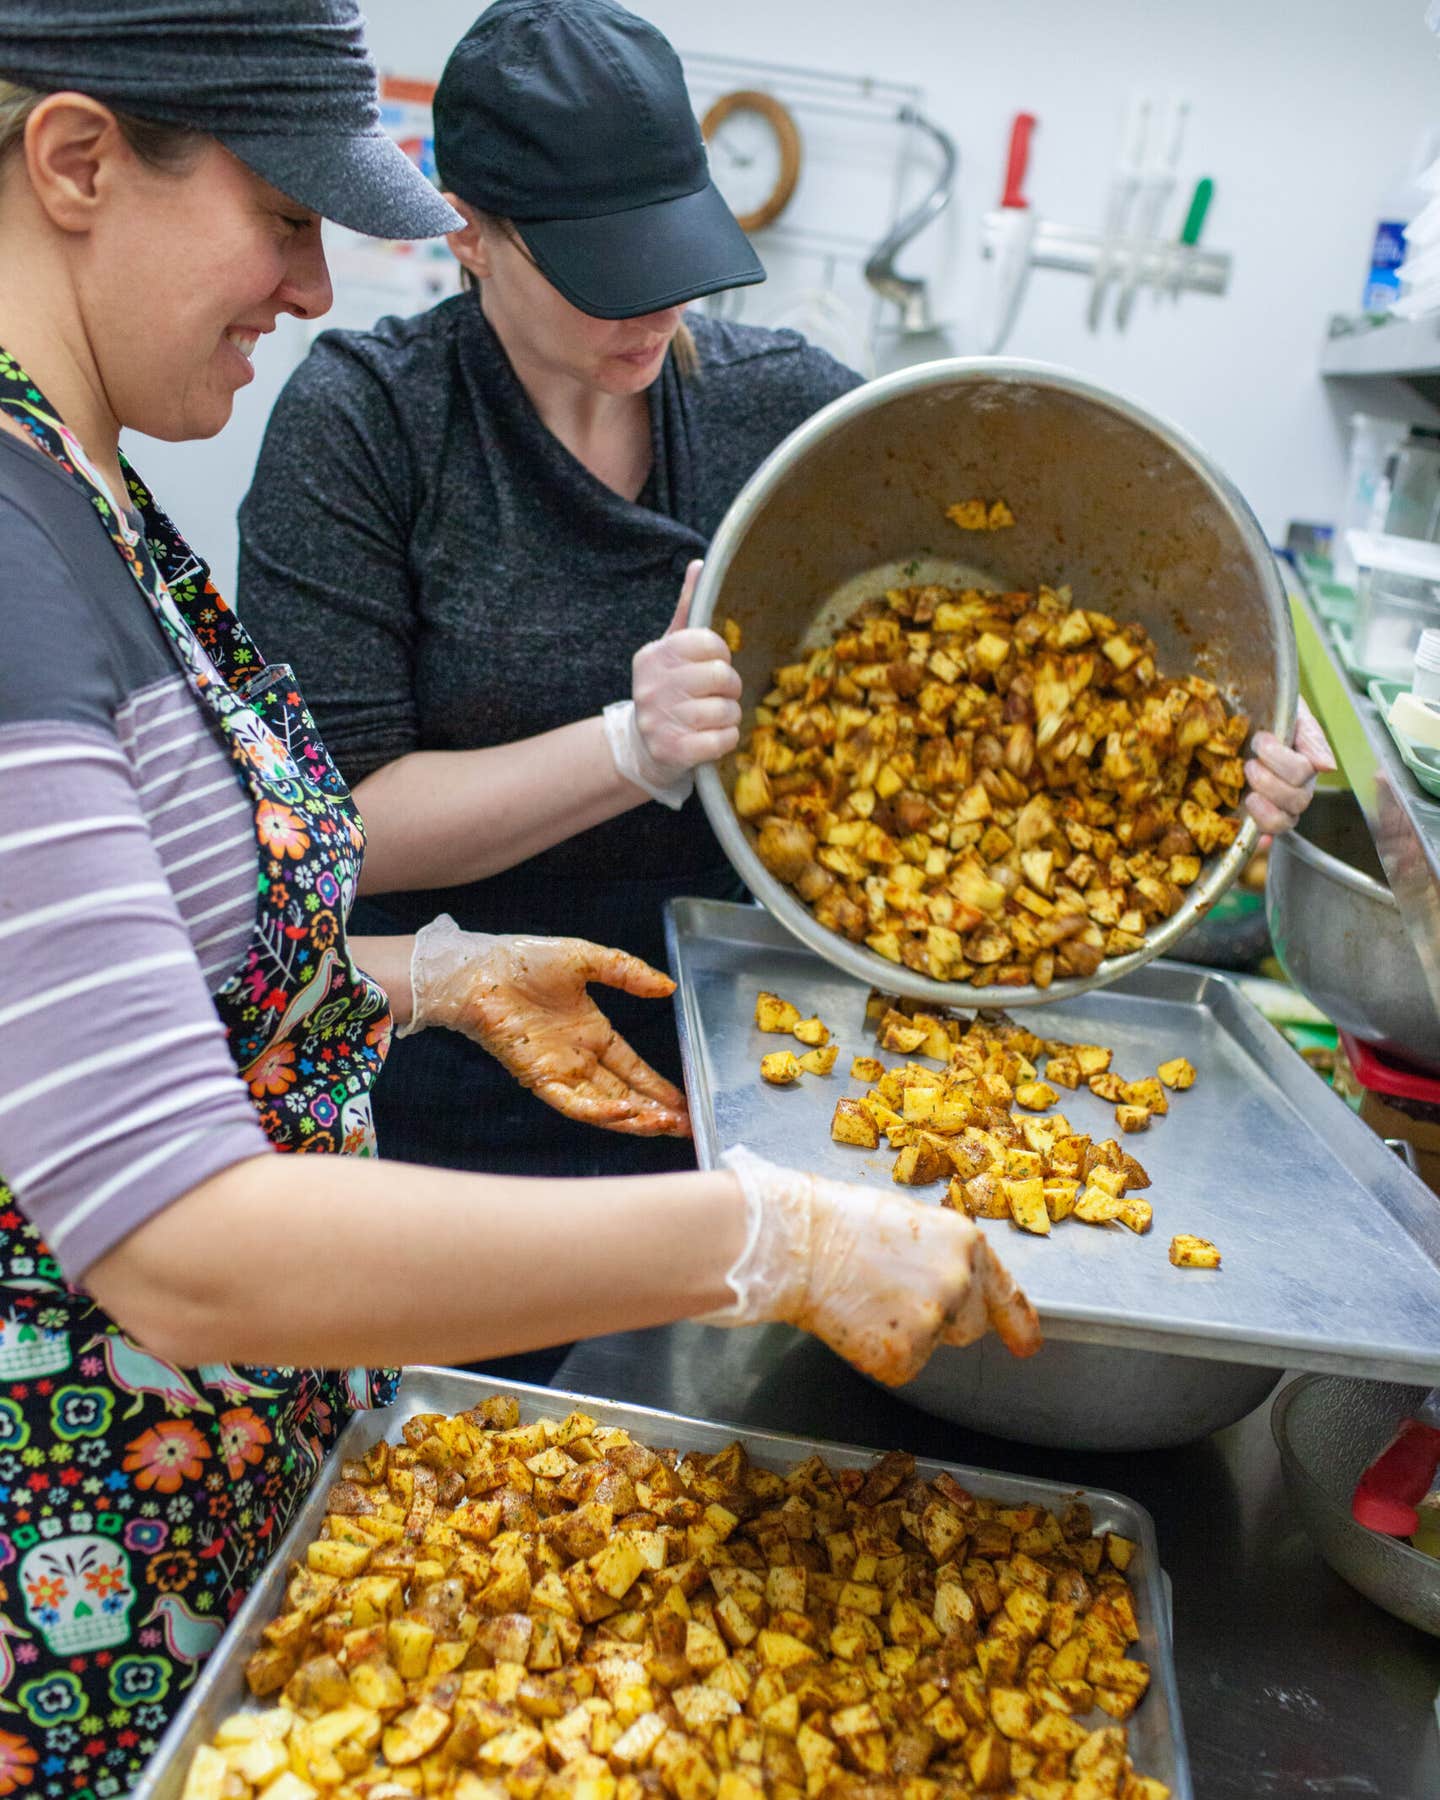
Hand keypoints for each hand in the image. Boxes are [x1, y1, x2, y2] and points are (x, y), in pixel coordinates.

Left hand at [400, 914, 689, 1136]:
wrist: (480, 968)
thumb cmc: (524, 960)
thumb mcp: (587, 959)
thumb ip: (627, 972)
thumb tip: (668, 986)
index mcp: (593, 1034)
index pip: (635, 1069)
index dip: (661, 1087)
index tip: (688, 1102)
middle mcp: (579, 1059)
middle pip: (626, 1095)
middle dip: (658, 1112)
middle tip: (689, 1126)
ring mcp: (560, 1071)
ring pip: (604, 1107)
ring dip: (636, 1118)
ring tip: (668, 1125)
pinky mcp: (538, 1078)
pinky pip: (573, 1103)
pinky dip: (600, 1112)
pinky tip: (626, 1112)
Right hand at [605, 561, 742, 807]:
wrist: (641, 747)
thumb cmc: (666, 691)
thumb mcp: (670, 649)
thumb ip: (687, 609)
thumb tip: (700, 564)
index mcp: (655, 656)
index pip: (709, 642)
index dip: (722, 655)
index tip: (714, 665)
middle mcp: (652, 686)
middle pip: (721, 676)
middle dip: (731, 687)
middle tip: (720, 694)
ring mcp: (659, 720)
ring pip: (725, 710)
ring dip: (730, 716)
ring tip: (715, 717)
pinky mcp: (671, 751)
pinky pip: (721, 740)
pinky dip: (727, 739)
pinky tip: (715, 737)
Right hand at [701, 1146, 1040, 1384]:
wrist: (800, 1244)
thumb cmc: (842, 1223)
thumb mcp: (912, 1224)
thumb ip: (943, 1257)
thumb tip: (951, 1287)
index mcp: (966, 1243)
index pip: (1005, 1293)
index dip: (1019, 1323)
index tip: (1028, 1346)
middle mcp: (962, 1284)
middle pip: (970, 1325)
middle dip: (943, 1319)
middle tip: (894, 1297)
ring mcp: (936, 1322)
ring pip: (932, 1346)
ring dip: (907, 1335)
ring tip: (867, 1299)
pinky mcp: (905, 1355)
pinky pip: (900, 1366)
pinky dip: (877, 1353)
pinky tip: (856, 1320)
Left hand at [1245, 697, 1334, 836]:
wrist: (1247, 717)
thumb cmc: (1271, 716)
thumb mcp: (1293, 715)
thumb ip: (1310, 737)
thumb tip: (1327, 767)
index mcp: (1306, 764)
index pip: (1302, 772)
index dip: (1280, 759)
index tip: (1261, 739)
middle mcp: (1297, 789)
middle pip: (1296, 800)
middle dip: (1268, 782)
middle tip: (1249, 765)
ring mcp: (1279, 805)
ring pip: (1283, 822)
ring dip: (1264, 809)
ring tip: (1248, 792)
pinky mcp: (1258, 817)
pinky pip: (1266, 835)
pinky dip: (1262, 839)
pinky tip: (1258, 837)